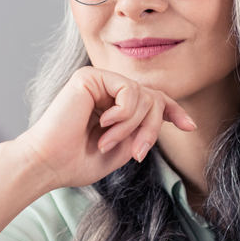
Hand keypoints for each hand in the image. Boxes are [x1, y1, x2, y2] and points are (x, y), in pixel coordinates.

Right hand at [20, 67, 195, 189]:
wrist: (50, 164)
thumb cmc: (79, 161)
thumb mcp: (123, 147)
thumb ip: (143, 129)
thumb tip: (166, 113)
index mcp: (114, 105)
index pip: (152, 100)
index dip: (173, 111)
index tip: (189, 126)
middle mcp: (107, 89)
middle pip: (153, 98)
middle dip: (151, 128)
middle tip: (137, 153)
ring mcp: (99, 81)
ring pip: (143, 95)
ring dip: (132, 126)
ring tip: (108, 142)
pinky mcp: (90, 76)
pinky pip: (128, 90)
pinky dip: (123, 114)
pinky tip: (103, 124)